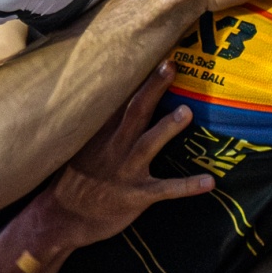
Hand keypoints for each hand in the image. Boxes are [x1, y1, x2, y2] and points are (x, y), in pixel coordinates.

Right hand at [5, 64, 212, 264]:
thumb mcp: (78, 147)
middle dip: (152, 89)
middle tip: (171, 66)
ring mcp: (125, 171)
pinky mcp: (135, 196)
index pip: (118, 99)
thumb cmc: (73, 181)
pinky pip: (166, 190)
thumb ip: (98, 124)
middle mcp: (113, 148)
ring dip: (168, 128)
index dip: (135, 76)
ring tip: (187, 111)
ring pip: (148, 145)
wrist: (61, 220)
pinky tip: (210, 181)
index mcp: (100, 134)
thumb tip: (113, 98)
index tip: (152, 52)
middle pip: (135, 112)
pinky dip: (188, 186)